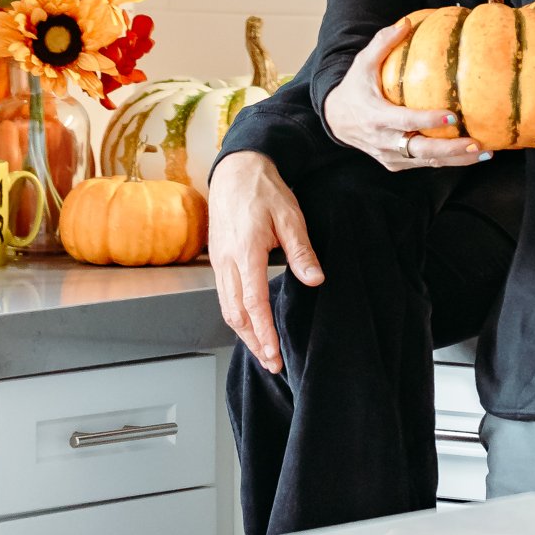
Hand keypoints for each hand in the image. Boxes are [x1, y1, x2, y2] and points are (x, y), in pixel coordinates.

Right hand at [207, 152, 322, 373]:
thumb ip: (301, 250)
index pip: (253, 302)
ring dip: (244, 333)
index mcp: (246, 251)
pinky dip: (236, 316)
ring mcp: (220, 261)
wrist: (236, 170)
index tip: (274, 353)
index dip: (263, 332)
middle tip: (272, 364)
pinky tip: (250, 324)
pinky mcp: (219, 259)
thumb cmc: (263, 190)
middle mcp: (227, 261)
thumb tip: (315, 280)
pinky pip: (224, 296)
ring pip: (227, 307)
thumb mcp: (290, 215)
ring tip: (263, 352)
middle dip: (253, 341)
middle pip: (235, 313)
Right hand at [323, 21, 485, 172]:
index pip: (405, 121)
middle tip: (477, 144)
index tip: (453, 115)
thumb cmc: (355, 87)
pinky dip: (447, 162)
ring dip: (456, 159)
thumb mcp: (362, 63)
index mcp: (376, 116)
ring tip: (484, 152)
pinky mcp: (396, 164)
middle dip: (450, 150)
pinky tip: (471, 155)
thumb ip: (383, 43)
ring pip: (426, 162)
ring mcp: (390, 156)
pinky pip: (424, 165)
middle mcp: (384, 140)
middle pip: (420, 150)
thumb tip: (407, 22)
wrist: (336, 119)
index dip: (428, 120)